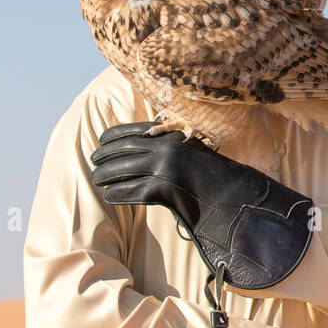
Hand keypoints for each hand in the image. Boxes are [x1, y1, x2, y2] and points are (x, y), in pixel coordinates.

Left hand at [88, 122, 313, 291]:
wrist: (234, 195)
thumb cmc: (215, 176)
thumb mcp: (193, 152)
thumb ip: (172, 147)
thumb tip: (148, 147)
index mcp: (172, 135)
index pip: (133, 131)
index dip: (113, 136)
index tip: (101, 140)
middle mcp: (166, 147)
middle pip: (123, 149)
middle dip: (103, 156)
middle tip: (93, 162)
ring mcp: (164, 168)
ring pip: (122, 170)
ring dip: (106, 176)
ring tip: (96, 180)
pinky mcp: (164, 189)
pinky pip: (132, 192)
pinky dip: (118, 194)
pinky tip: (111, 196)